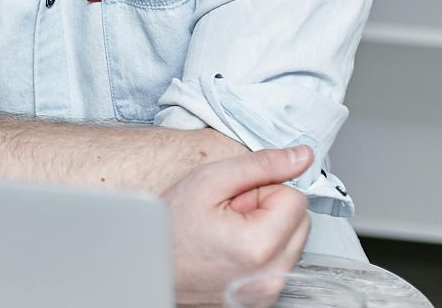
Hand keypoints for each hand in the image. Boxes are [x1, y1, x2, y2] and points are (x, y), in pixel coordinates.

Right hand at [164, 146, 313, 306]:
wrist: (147, 260)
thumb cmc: (168, 225)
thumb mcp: (208, 181)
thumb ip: (260, 165)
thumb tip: (302, 156)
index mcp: (260, 245)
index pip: (296, 198)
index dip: (263, 191)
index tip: (235, 200)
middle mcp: (271, 275)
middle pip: (300, 222)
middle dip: (269, 211)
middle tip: (230, 215)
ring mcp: (268, 291)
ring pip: (292, 242)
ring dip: (267, 231)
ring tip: (228, 233)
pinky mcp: (264, 298)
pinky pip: (280, 262)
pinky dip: (262, 252)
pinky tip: (231, 250)